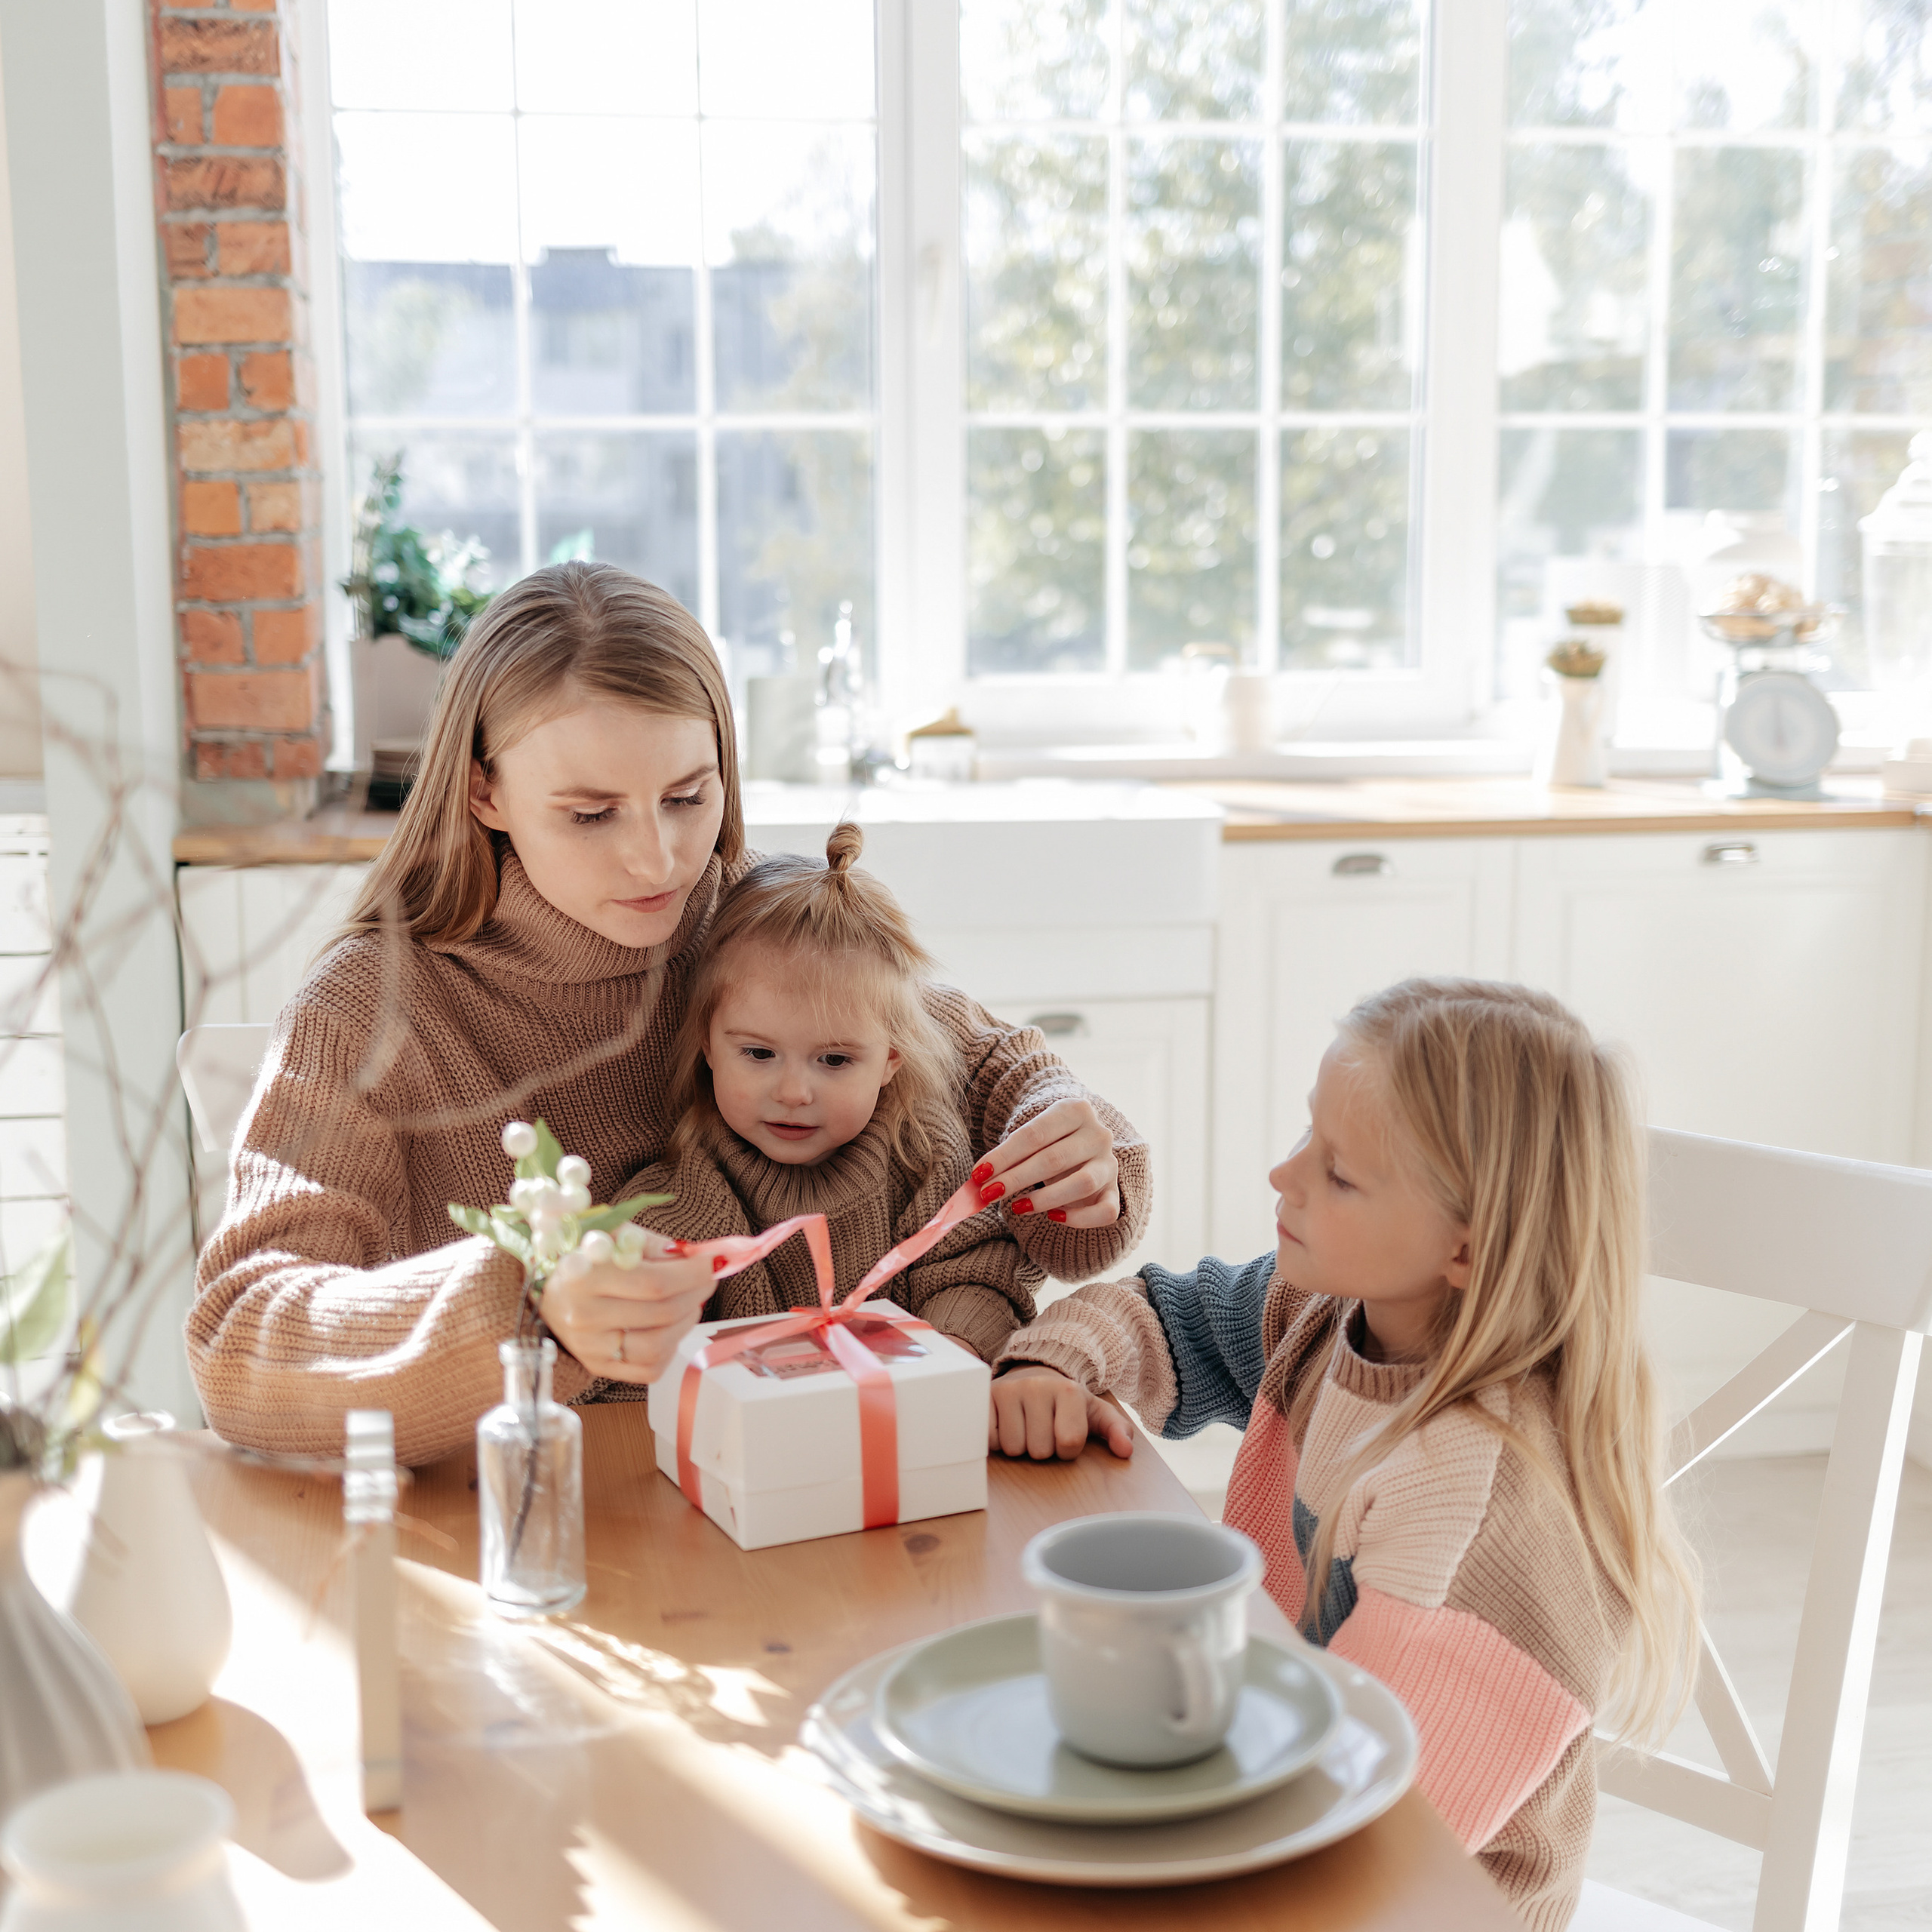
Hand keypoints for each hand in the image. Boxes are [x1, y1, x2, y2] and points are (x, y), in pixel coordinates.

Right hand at [539, 1235, 713, 1383]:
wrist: (547, 1286)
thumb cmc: (587, 1254)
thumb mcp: (615, 1234)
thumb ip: (656, 1246)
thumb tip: (702, 1257)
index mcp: (583, 1274)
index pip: (653, 1282)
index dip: (693, 1274)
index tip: (714, 1261)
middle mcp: (582, 1315)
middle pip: (661, 1312)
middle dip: (697, 1292)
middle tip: (708, 1278)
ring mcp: (589, 1346)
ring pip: (658, 1345)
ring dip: (688, 1321)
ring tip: (692, 1301)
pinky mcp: (597, 1366)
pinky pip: (648, 1369)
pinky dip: (670, 1347)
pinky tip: (671, 1326)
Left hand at [976, 1098, 1119, 1228]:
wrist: (1081, 1141)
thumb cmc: (1048, 1140)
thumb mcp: (1032, 1137)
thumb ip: (1008, 1156)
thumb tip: (976, 1183)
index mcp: (1076, 1110)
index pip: (1034, 1135)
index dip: (1004, 1156)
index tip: (978, 1175)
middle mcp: (1098, 1134)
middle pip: (1054, 1159)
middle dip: (1016, 1179)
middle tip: (987, 1194)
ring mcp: (1109, 1163)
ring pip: (1082, 1183)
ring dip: (1044, 1198)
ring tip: (1018, 1207)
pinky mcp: (1115, 1190)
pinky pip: (1106, 1211)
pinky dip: (1080, 1218)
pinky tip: (1054, 1217)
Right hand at [989, 1364, 1132, 1460]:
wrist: (1033, 1374)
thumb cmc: (1065, 1403)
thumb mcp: (1095, 1413)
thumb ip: (1117, 1431)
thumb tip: (1126, 1451)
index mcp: (1068, 1390)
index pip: (1068, 1443)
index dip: (1067, 1449)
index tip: (1065, 1434)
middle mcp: (1037, 1386)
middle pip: (1039, 1450)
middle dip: (1042, 1448)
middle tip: (1042, 1429)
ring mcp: (1008, 1390)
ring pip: (1012, 1448)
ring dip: (1019, 1446)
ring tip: (1024, 1426)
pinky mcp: (985, 1397)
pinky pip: (988, 1439)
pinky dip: (996, 1441)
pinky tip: (1005, 1425)